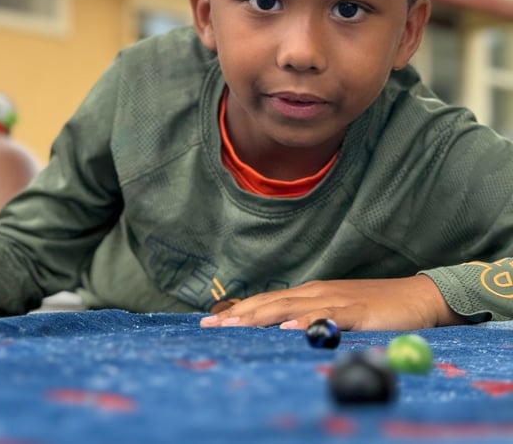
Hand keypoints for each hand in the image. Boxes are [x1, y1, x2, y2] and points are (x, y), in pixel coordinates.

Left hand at [200, 276, 466, 330]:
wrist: (418, 297)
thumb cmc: (374, 310)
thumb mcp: (335, 314)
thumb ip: (310, 321)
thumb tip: (281, 333)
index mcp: (308, 294)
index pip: (265, 302)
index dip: (237, 311)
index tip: (209, 322)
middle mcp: (315, 293)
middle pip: (269, 303)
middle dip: (237, 315)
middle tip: (209, 326)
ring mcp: (334, 300)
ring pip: (289, 307)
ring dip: (259, 316)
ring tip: (234, 326)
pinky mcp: (356, 312)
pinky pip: (326, 316)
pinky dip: (305, 322)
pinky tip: (287, 329)